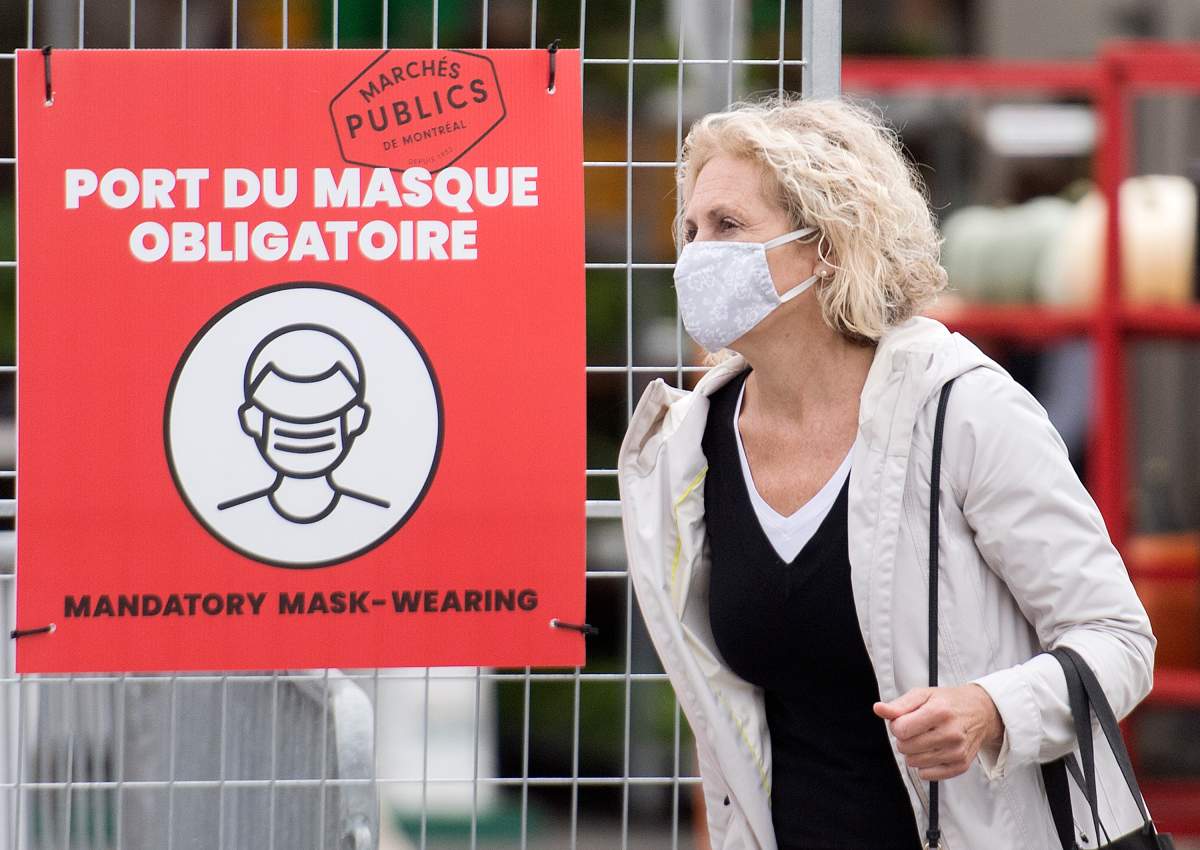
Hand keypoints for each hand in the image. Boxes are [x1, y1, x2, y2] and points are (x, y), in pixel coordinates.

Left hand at [872, 684, 1003, 780]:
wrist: (979, 712)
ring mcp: (957, 751)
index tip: (905, 720)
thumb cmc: (947, 702)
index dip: (896, 725)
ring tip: (926, 738)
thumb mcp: (922, 695)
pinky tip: (933, 750)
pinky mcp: (961, 765)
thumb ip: (898, 705)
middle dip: (904, 738)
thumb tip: (879, 709)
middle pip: (905, 747)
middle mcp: (951, 733)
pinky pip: (927, 774)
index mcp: (939, 712)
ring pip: (914, 762)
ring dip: (914, 752)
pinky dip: (925, 765)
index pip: (901, 730)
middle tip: (917, 729)